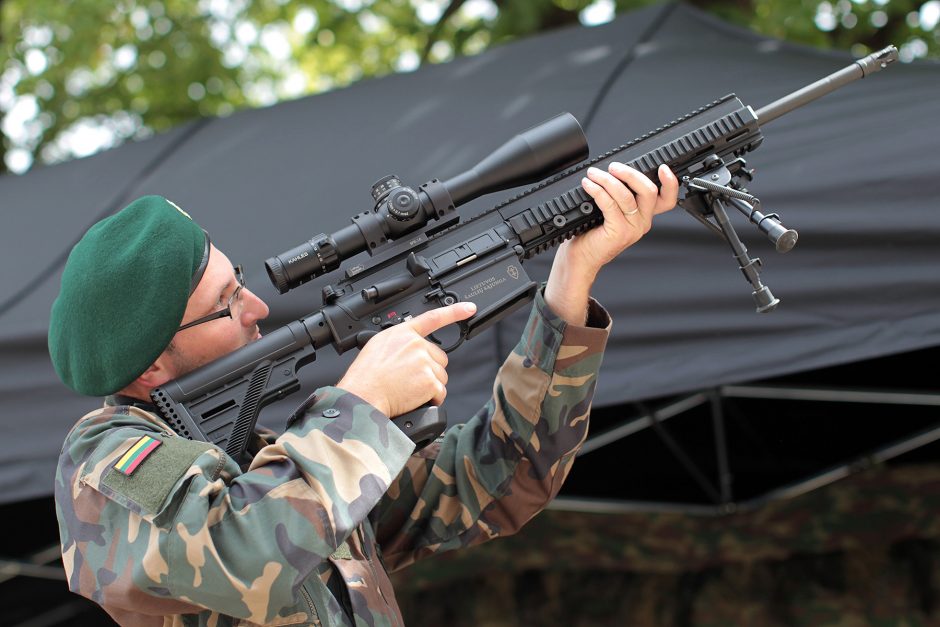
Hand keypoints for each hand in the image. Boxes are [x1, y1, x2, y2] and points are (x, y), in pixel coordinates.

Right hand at [336, 301, 476, 416]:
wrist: (363, 396)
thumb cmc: (365, 377)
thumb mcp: (377, 346)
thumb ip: (398, 342)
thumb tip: (408, 347)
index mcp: (402, 334)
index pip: (433, 318)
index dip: (454, 312)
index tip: (469, 308)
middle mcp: (416, 345)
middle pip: (439, 357)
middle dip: (430, 369)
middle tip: (409, 378)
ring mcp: (424, 362)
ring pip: (441, 376)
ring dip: (430, 385)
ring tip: (407, 388)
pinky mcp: (430, 381)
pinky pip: (440, 392)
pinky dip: (431, 399)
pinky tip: (414, 399)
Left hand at [544, 163, 678, 324]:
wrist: (582, 257)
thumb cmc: (593, 233)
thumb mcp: (612, 211)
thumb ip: (620, 195)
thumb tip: (615, 171)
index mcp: (644, 216)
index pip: (667, 200)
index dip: (670, 183)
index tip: (662, 167)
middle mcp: (642, 222)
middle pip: (648, 191)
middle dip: (630, 173)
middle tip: (613, 167)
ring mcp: (632, 228)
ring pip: (627, 195)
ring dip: (608, 180)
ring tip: (594, 174)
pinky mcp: (619, 232)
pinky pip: (609, 203)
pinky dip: (597, 190)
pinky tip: (589, 185)